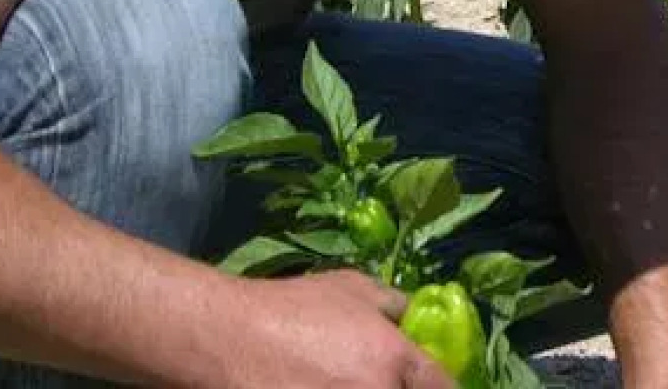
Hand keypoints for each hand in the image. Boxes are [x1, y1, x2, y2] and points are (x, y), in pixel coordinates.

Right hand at [222, 269, 456, 388]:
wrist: (225, 338)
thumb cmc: (291, 308)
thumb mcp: (353, 287)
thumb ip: (393, 304)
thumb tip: (414, 315)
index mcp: (395, 360)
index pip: (443, 387)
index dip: (441, 387)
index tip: (428, 386)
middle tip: (370, 382)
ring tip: (337, 384)